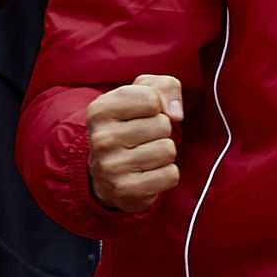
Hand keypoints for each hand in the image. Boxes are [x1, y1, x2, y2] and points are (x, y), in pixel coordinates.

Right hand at [86, 74, 183, 212]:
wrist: (109, 173)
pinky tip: (149, 173)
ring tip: (146, 155)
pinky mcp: (125, 190)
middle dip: (162, 130)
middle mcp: (101, 139)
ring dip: (165, 153)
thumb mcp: (144, 94)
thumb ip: (165, 86)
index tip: (144, 114)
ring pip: (168, 149)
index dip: (158, 105)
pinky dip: (167, 174)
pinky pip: (170, 175)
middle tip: (144, 138)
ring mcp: (111, 167)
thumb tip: (176, 113)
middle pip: (163, 124)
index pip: (151, 98)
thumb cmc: (132, 125)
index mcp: (100, 110)